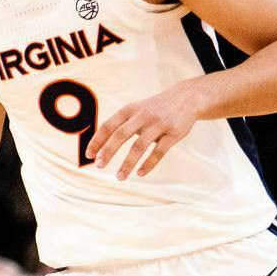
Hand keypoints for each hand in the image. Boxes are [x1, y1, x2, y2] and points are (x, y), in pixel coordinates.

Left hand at [85, 79, 205, 179]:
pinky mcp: (174, 133)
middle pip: (121, 135)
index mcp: (130, 110)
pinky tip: (140, 174)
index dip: (98, 140)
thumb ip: (121, 125)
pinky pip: (159, 152)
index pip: (109, 126)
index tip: (89, 155)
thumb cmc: (155, 109)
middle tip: (99, 166)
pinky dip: (148, 164)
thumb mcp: (137, 110)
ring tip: (120, 177)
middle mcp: (143, 116)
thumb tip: (101, 147)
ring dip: (127, 163)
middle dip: (108, 151)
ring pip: (139, 146)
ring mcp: (159, 124)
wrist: (188, 98)